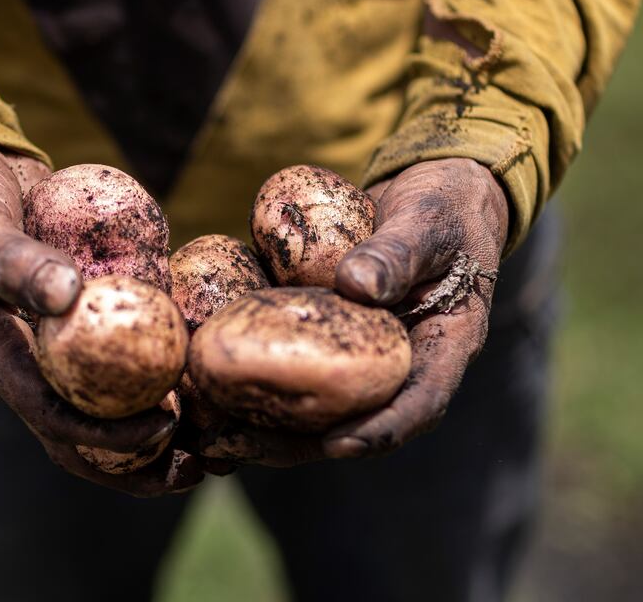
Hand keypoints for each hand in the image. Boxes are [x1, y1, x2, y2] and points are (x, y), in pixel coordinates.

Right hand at [0, 140, 203, 494]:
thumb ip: (13, 258)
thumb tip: (67, 295)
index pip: (52, 417)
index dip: (107, 434)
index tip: (165, 426)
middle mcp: (24, 362)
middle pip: (83, 437)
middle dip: (140, 464)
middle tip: (201, 468)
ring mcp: (52, 346)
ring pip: (106, 409)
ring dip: (157, 436)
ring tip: (214, 443)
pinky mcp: (79, 321)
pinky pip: (120, 360)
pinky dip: (159, 375)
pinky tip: (206, 374)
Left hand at [200, 158, 507, 465]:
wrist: (429, 192)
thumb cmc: (444, 207)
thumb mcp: (429, 224)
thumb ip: (398, 253)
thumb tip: (354, 285)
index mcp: (443, 347)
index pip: (420, 402)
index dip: (381, 430)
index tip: (338, 445)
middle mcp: (398, 365)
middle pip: (351, 420)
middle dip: (294, 444)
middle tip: (240, 450)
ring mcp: (356, 356)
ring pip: (311, 405)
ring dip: (260, 425)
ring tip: (206, 437)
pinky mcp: (323, 337)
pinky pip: (288, 364)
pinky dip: (248, 377)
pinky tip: (198, 384)